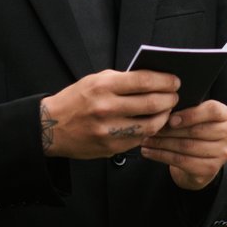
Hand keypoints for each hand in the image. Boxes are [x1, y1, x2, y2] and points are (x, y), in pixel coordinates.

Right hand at [40, 71, 181, 158]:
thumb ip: (122, 80)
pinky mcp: (111, 147)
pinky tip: (152, 124)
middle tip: (175, 96)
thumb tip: (153, 79)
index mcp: (103, 86)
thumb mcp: (94, 81)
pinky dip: (149, 131)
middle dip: (170, 99)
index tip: (175, 81)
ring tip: (166, 111)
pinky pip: (139, 139)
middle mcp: (106, 108)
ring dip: (164, 117)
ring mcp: (109, 130)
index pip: (144, 81)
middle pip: (152, 103)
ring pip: (150, 125)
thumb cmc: (75, 100)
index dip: (165, 80)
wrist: (50, 127)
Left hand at [140, 99, 226, 190]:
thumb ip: (185, 111)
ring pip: (186, 147)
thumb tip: (163, 112)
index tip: (170, 119)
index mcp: (225, 115)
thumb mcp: (195, 117)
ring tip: (146, 141)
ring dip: (162, 144)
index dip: (190, 115)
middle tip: (150, 130)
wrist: (202, 159)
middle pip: (195, 131)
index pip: (212, 111)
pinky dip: (162, 156)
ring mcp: (222, 153)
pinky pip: (182, 161)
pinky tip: (150, 153)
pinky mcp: (211, 169)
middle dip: (168, 130)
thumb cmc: (195, 131)